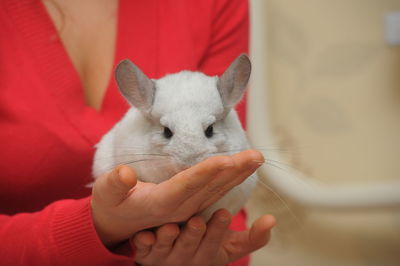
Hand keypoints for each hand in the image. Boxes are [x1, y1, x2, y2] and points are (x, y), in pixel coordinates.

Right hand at [91, 150, 263, 246]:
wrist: (118, 225)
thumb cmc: (112, 205)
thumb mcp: (107, 195)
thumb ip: (114, 185)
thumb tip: (124, 175)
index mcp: (161, 204)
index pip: (187, 186)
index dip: (207, 173)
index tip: (227, 160)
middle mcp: (180, 207)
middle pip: (211, 187)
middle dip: (234, 171)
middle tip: (257, 156)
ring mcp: (188, 207)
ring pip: (217, 189)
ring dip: (237, 173)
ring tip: (255, 159)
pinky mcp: (190, 203)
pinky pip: (215, 192)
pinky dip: (230, 179)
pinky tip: (243, 169)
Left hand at [131, 209, 274, 265]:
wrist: (173, 263)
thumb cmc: (204, 249)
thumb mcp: (229, 247)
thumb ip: (253, 239)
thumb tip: (272, 220)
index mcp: (208, 253)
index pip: (215, 244)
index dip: (218, 231)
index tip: (224, 213)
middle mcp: (187, 257)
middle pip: (191, 246)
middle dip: (196, 235)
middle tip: (198, 220)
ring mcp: (165, 256)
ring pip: (166, 249)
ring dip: (168, 240)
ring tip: (171, 228)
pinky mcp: (145, 254)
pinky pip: (142, 251)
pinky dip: (143, 245)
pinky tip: (143, 237)